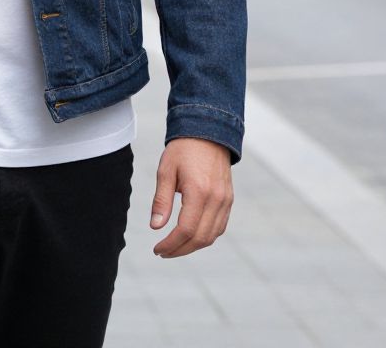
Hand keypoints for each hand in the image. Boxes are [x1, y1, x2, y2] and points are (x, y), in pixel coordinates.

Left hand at [149, 137, 233, 257]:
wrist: (208, 132)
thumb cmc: (183, 150)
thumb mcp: (166, 170)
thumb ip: (161, 200)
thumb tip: (155, 227)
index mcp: (199, 191)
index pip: (185, 230)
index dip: (171, 244)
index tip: (157, 249)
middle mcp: (216, 199)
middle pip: (200, 238)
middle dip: (180, 250)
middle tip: (163, 252)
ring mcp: (226, 201)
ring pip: (212, 236)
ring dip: (193, 246)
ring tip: (174, 247)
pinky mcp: (229, 200)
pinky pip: (219, 227)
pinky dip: (205, 236)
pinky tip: (191, 236)